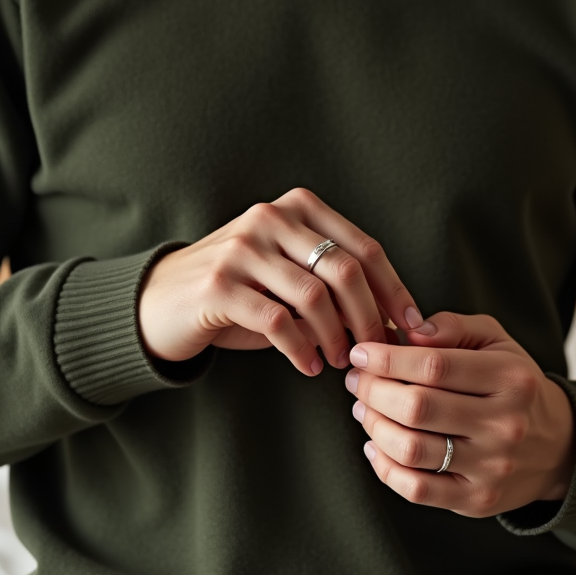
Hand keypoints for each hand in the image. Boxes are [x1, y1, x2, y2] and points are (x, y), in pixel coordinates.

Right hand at [138, 187, 432, 375]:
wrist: (159, 303)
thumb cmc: (237, 296)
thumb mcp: (289, 280)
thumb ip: (335, 289)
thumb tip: (395, 322)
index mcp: (298, 208)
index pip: (364, 248)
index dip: (396, 291)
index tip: (415, 328)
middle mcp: (271, 217)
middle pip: (345, 271)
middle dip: (370, 319)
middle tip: (377, 354)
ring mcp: (243, 247)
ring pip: (314, 296)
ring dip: (335, 338)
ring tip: (339, 363)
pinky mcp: (219, 283)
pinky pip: (277, 321)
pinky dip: (301, 350)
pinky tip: (308, 366)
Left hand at [345, 312, 575, 517]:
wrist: (558, 447)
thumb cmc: (514, 386)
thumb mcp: (497, 342)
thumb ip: (454, 327)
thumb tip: (410, 332)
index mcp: (510, 378)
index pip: (434, 365)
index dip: (387, 358)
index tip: (362, 353)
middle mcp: (504, 424)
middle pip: (417, 406)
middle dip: (373, 390)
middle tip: (357, 382)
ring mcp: (491, 467)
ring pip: (410, 448)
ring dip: (373, 426)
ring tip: (364, 410)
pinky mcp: (477, 500)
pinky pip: (415, 489)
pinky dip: (383, 467)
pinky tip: (375, 446)